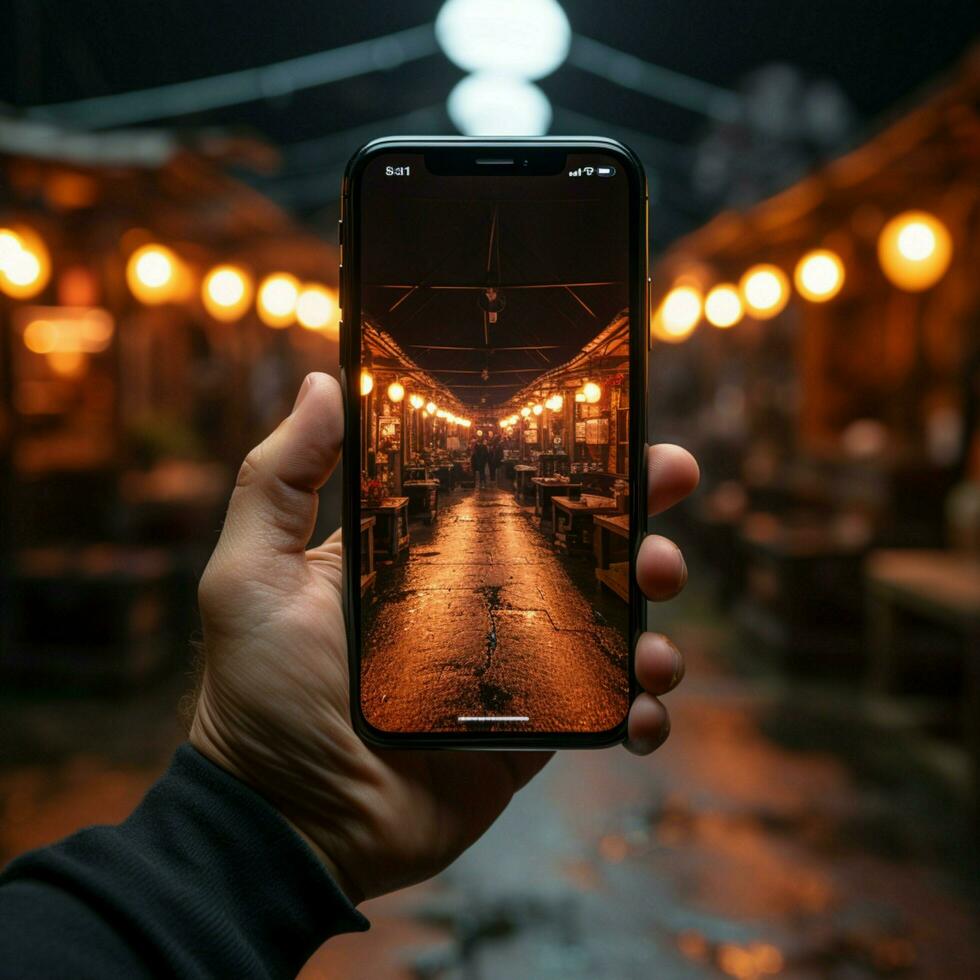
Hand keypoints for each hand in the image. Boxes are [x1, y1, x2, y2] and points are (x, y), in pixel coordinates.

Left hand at [190, 373, 698, 902]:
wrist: (287, 821)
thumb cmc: (261, 694)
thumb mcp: (253, 574)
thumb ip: (280, 478)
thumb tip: (324, 384)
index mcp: (428, 552)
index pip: (511, 489)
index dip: (570, 458)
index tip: (620, 430)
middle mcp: (480, 599)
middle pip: (579, 545)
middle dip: (637, 513)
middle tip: (668, 489)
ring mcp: (514, 667)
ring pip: (610, 621)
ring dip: (653, 604)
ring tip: (658, 596)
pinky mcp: (533, 733)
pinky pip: (607, 711)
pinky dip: (644, 707)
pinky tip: (645, 703)